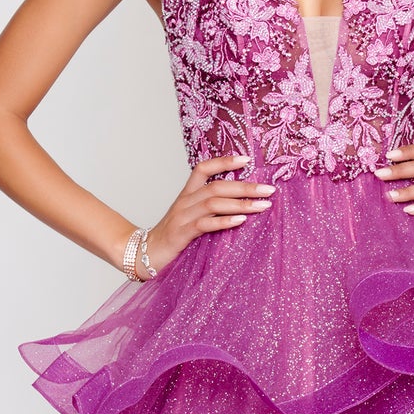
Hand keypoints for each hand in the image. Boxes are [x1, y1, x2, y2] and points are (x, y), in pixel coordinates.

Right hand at [140, 155, 274, 272]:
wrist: (144, 254)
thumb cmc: (173, 238)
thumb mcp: (191, 218)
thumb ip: (210, 209)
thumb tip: (241, 206)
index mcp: (187, 195)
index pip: (203, 168)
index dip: (224, 161)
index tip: (247, 159)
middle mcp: (185, 201)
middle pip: (216, 186)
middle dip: (245, 186)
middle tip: (269, 189)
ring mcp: (182, 217)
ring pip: (213, 202)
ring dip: (241, 203)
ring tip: (262, 205)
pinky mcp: (181, 233)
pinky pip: (205, 224)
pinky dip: (224, 221)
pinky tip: (241, 221)